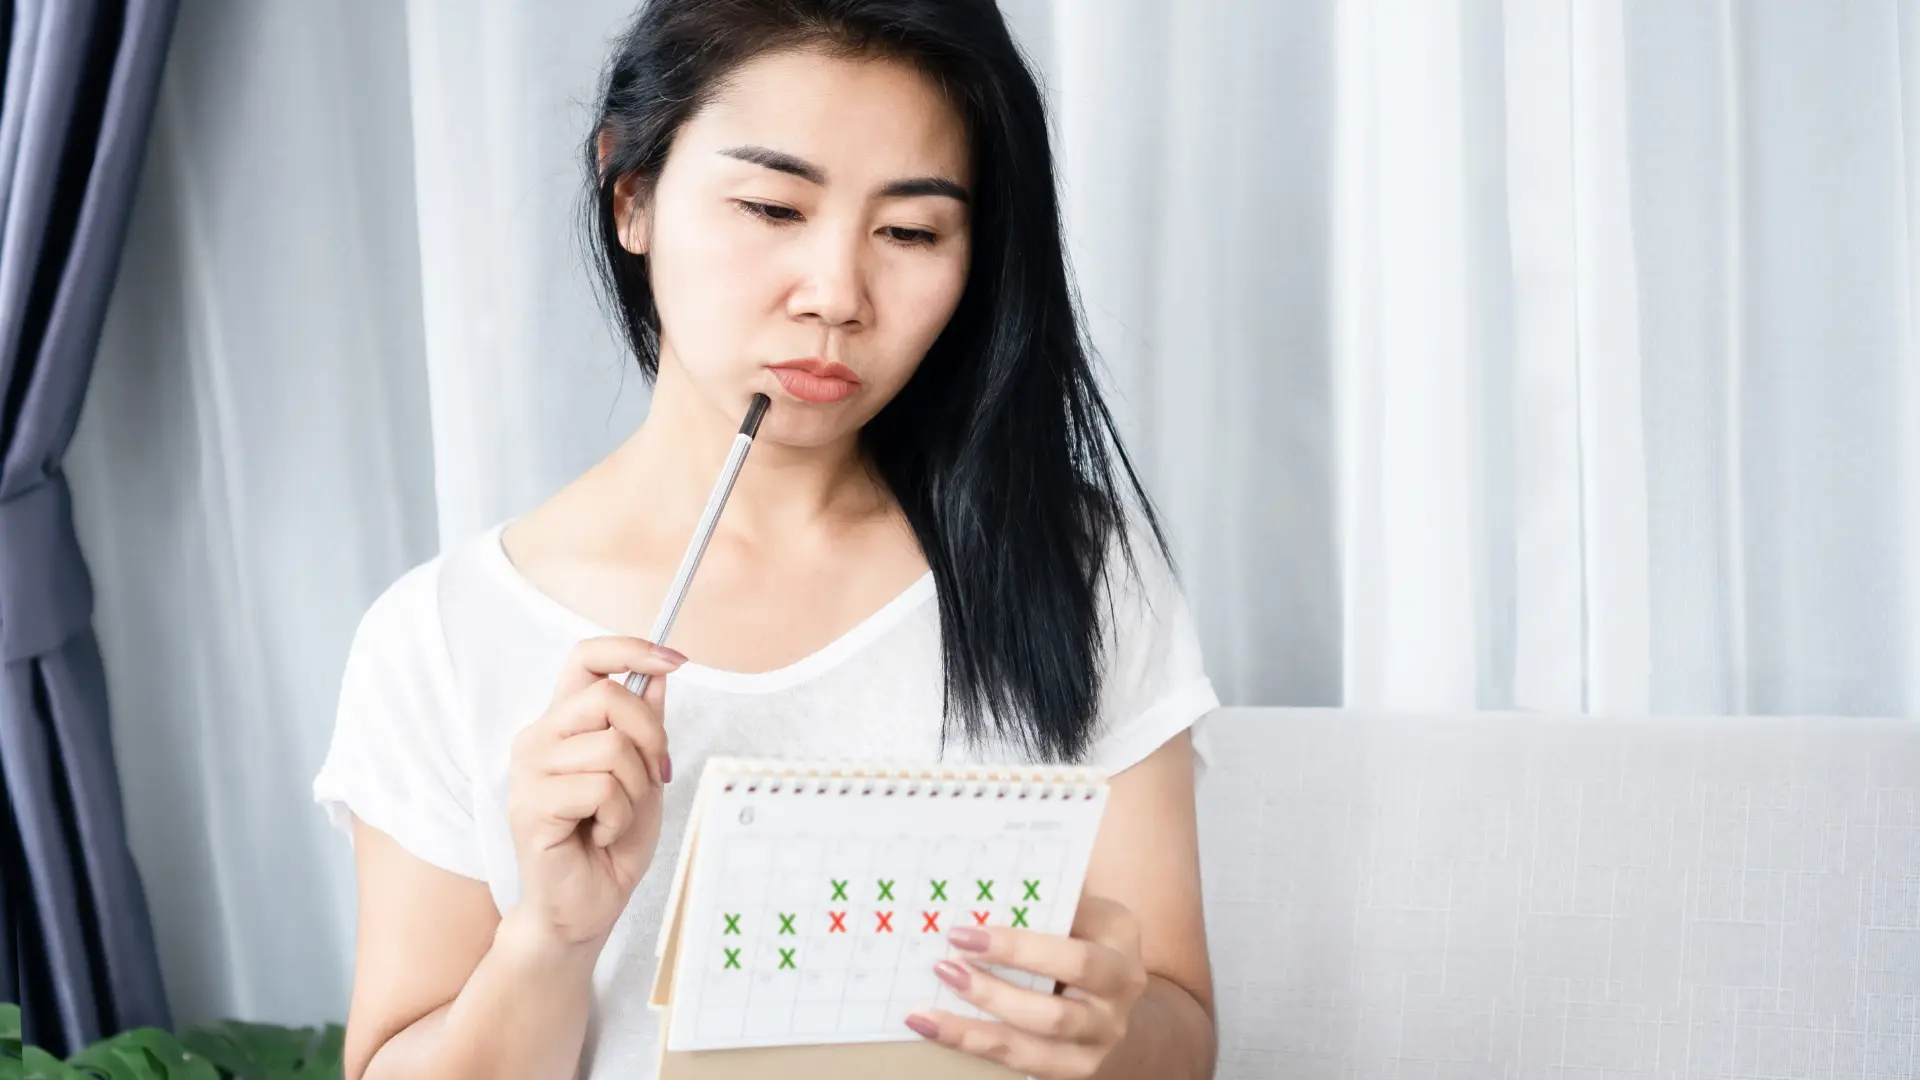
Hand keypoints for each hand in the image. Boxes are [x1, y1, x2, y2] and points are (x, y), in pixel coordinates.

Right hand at [506, 636, 682, 949]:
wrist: (585, 908)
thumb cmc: (610, 845)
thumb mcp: (643, 777)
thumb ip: (645, 727)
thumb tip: (659, 674)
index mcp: (562, 724)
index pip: (586, 657)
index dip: (632, 649)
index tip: (676, 660)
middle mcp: (539, 738)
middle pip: (609, 696)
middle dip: (651, 738)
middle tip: (651, 779)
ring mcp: (529, 770)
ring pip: (613, 747)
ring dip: (635, 790)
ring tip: (614, 819)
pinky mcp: (532, 805)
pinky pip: (601, 788)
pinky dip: (618, 817)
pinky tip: (599, 836)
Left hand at [907, 895, 1149, 1079]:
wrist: (1112, 986)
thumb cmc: (1079, 929)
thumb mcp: (1076, 903)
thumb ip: (1042, 895)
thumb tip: (982, 877)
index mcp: (1119, 939)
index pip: (1072, 952)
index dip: (1017, 950)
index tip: (964, 935)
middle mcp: (1121, 992)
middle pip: (1055, 1009)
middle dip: (993, 992)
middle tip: (945, 968)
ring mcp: (1102, 1036)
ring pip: (1035, 1042)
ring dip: (976, 1026)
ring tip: (928, 1009)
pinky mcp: (1078, 1065)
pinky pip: (1021, 1060)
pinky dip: (973, 1043)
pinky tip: (933, 1027)